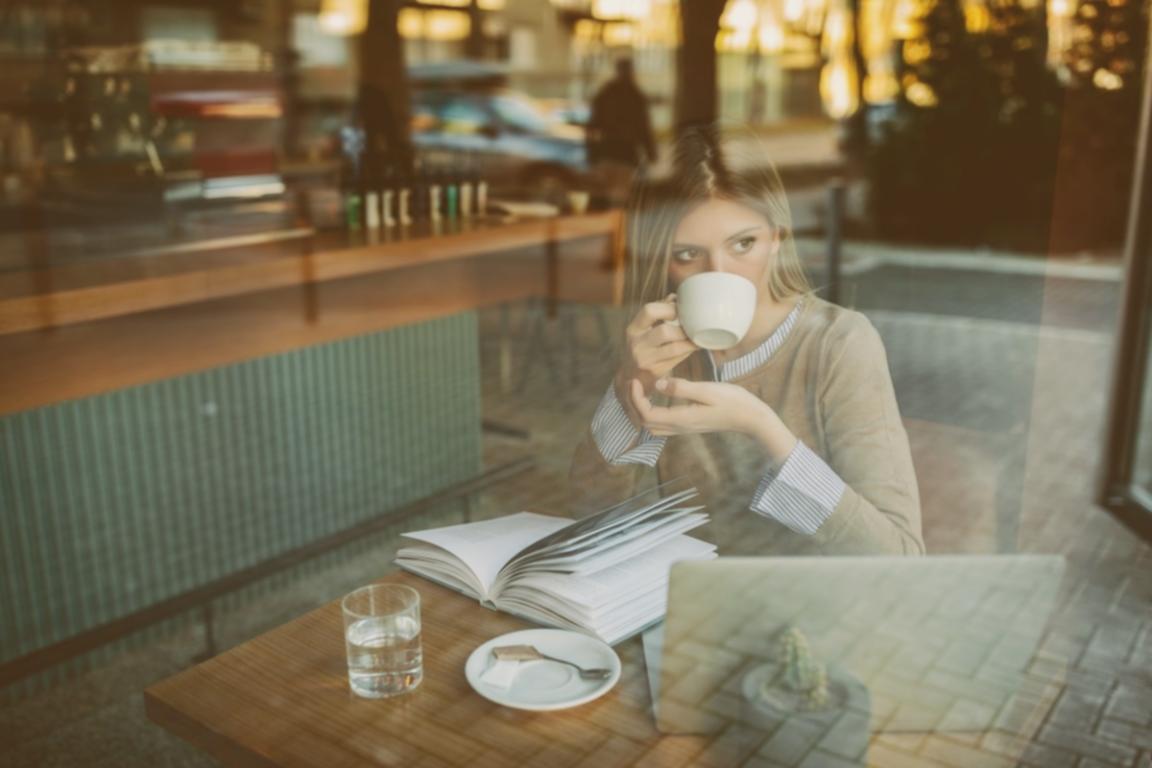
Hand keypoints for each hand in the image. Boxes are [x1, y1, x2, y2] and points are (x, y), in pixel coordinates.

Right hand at [615, 298, 697, 419]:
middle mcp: (636, 344)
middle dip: (683, 327)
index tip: (680, 309)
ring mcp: (645, 360)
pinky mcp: (656, 372)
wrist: (631, 378)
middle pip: (664, 331)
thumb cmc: (643, 348)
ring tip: (699, 335)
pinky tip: (695, 346)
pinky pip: (678, 359)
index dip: (668, 307)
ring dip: (690, 340)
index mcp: (633, 329)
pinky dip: (689, 351)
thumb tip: (676, 297)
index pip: (649, 311)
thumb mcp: (643, 330)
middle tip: (694, 325)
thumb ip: (658, 313)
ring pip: (675, 347)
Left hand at [630, 377, 797, 464]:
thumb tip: (658, 383)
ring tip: (641, 390)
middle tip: (634, 383)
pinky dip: (653, 412)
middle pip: (646, 423)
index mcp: (682, 419)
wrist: (751, 418)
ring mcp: (685, 428)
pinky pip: (663, 423)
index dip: (635, 398)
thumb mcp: (707, 390)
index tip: (635, 379)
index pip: (647, 414)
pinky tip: (657, 396)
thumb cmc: (733, 401)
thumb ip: (682, 388)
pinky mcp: (690, 424)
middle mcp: (680, 427)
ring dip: (642, 410)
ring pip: (653, 426)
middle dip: (634, 405)